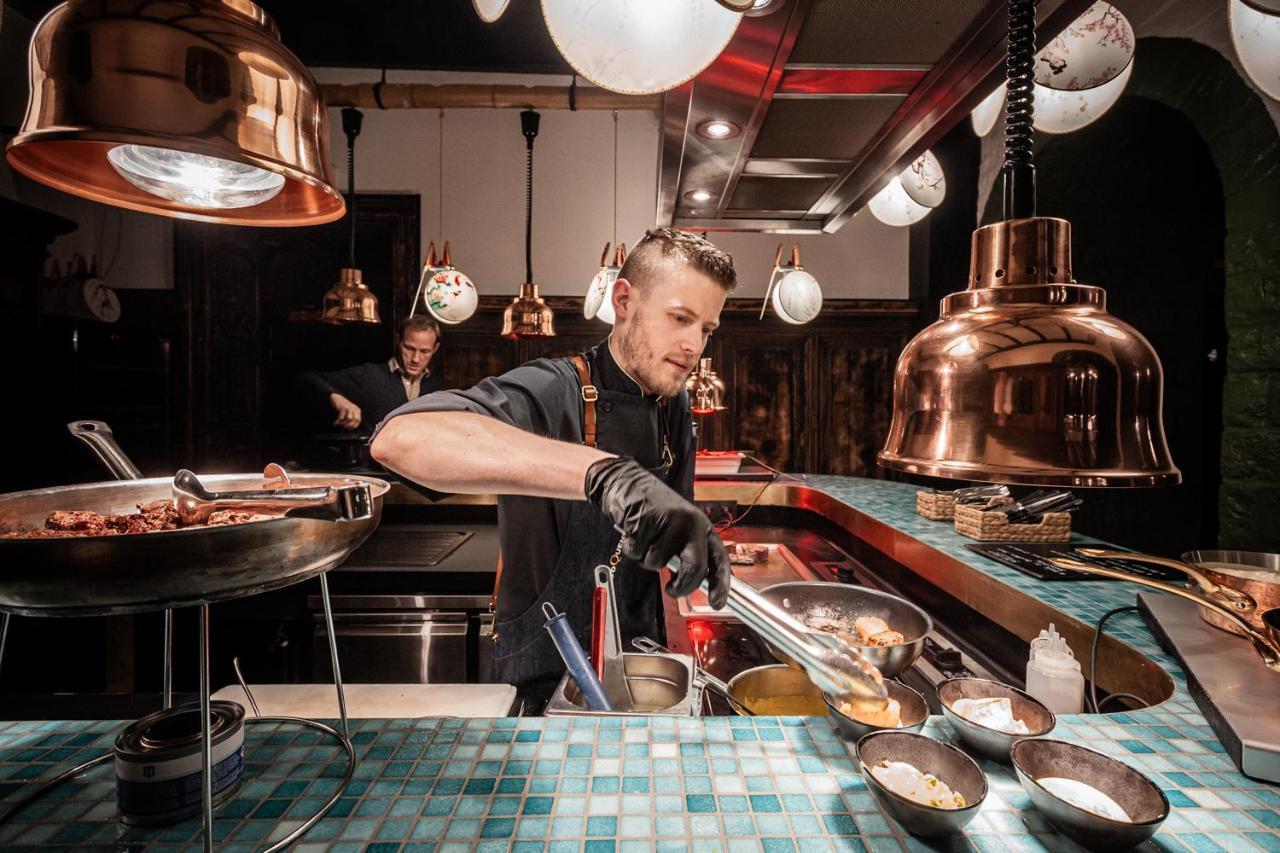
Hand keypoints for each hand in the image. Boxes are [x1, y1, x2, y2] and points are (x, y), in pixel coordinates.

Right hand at [330, 393, 361, 429]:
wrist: (336, 398)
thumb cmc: (343, 407)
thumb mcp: (350, 411)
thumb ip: (352, 417)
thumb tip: (350, 427)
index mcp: (357, 410)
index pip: (358, 420)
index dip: (354, 425)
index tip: (349, 428)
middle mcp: (354, 409)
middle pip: (355, 420)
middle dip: (350, 425)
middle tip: (344, 426)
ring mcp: (349, 408)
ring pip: (349, 419)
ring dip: (343, 423)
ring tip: (339, 423)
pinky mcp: (343, 407)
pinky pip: (341, 417)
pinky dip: (338, 421)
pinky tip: (335, 423)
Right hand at [585, 456, 730, 608]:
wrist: (626, 482)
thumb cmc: (653, 510)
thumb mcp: (678, 529)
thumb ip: (687, 552)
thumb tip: (694, 583)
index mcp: (702, 526)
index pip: (719, 559)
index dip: (721, 584)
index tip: (717, 603)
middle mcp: (690, 523)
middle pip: (695, 568)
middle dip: (682, 586)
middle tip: (671, 590)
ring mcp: (669, 522)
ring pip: (658, 563)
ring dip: (646, 559)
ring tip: (644, 538)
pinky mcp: (646, 521)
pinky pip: (637, 553)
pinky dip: (631, 548)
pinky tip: (633, 530)